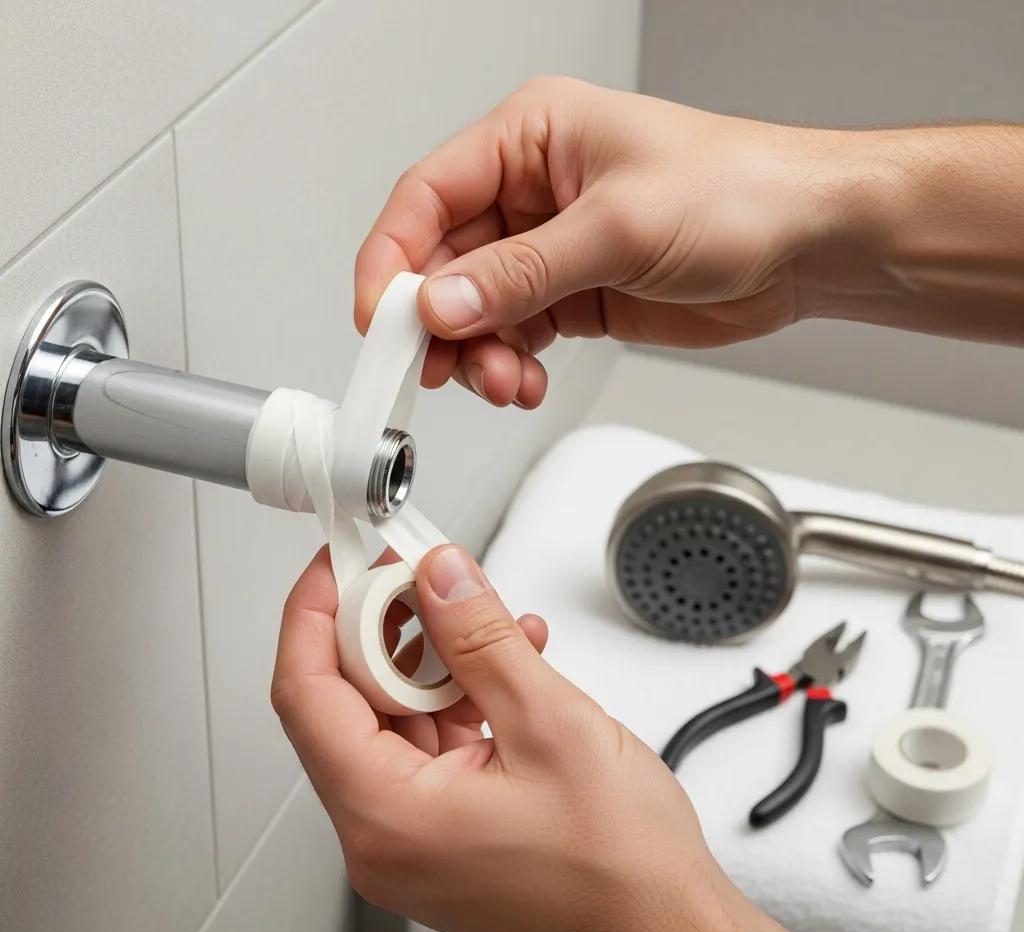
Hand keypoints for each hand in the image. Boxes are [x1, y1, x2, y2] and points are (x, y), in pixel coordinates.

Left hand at [272, 543, 719, 931]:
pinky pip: (432, 746)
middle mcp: (386, 837)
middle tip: (423, 575)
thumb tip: (440, 579)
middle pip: (347, 702)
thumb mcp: (551, 725)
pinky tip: (508, 664)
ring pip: (394, 720)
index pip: (306, 693)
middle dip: (385, 628)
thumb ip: (482, 639)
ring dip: (434, 660)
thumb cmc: (622, 875)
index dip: (317, 613)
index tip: (342, 562)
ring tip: (481, 618)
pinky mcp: (449, 834)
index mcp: (387, 817)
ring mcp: (417, 839)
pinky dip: (462, 697)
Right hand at [355, 76, 830, 408]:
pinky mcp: (572, 294)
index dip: (394, 258)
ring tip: (502, 381)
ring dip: (477, 353)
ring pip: (474, 307)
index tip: (384, 319)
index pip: (428, 195)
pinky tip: (524, 383)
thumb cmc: (741, 192)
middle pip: (443, 260)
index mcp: (531, 137)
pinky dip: (509, 365)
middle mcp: (532, 191)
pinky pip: (514, 334)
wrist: (808, 243)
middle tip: (442, 366)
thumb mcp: (619, 227)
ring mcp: (550, 247)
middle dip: (438, 321)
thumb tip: (441, 302)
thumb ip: (521, 272)